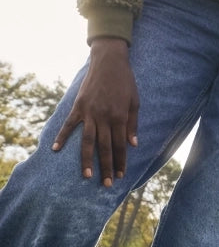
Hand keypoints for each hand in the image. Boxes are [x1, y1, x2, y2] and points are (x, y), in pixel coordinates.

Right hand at [52, 38, 139, 184]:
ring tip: (87, 175)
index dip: (121, 161)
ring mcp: (89, 113)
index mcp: (119, 117)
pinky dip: (62, 136)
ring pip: (87, 141)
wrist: (108, 62)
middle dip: (106, 167)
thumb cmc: (125, 82)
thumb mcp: (135, 102)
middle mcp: (103, 117)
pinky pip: (69, 124)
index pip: (120, 145)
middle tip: (107, 184)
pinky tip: (56, 149)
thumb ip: (132, 124)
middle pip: (105, 147)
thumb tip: (133, 144)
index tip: (121, 175)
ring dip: (87, 160)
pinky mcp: (78, 106)